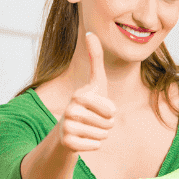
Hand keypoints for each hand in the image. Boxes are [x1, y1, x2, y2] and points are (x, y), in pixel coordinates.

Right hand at [56, 32, 115, 152]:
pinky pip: (95, 146)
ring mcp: (67, 127)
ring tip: (88, 128)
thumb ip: (95, 58)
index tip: (100, 109)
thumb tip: (90, 32)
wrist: (68, 130)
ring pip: (102, 136)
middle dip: (106, 125)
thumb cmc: (88, 105)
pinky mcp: (67, 143)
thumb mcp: (95, 83)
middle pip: (108, 124)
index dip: (110, 113)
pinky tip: (84, 138)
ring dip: (100, 134)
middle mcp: (70, 110)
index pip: (111, 110)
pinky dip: (94, 144)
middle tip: (94, 121)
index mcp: (79, 95)